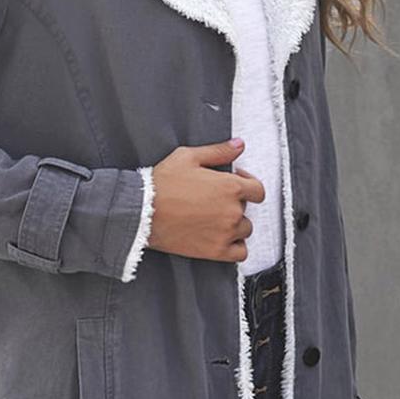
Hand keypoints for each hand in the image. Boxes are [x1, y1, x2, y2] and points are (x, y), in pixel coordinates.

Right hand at [147, 140, 265, 262]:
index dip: (248, 184)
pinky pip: (240, 253)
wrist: (142, 213)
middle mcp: (232, 211)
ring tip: (214, 219)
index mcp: (230, 187)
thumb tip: (239, 145)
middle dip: (235, 204)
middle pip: (247, 210)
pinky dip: (235, 247)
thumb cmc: (162, 184)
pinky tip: (222, 239)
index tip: (235, 183)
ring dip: (235, 225)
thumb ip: (218, 151)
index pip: (258, 190)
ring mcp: (225, 233)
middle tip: (214, 201)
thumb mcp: (189, 157)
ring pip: (244, 230)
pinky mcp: (215, 251)